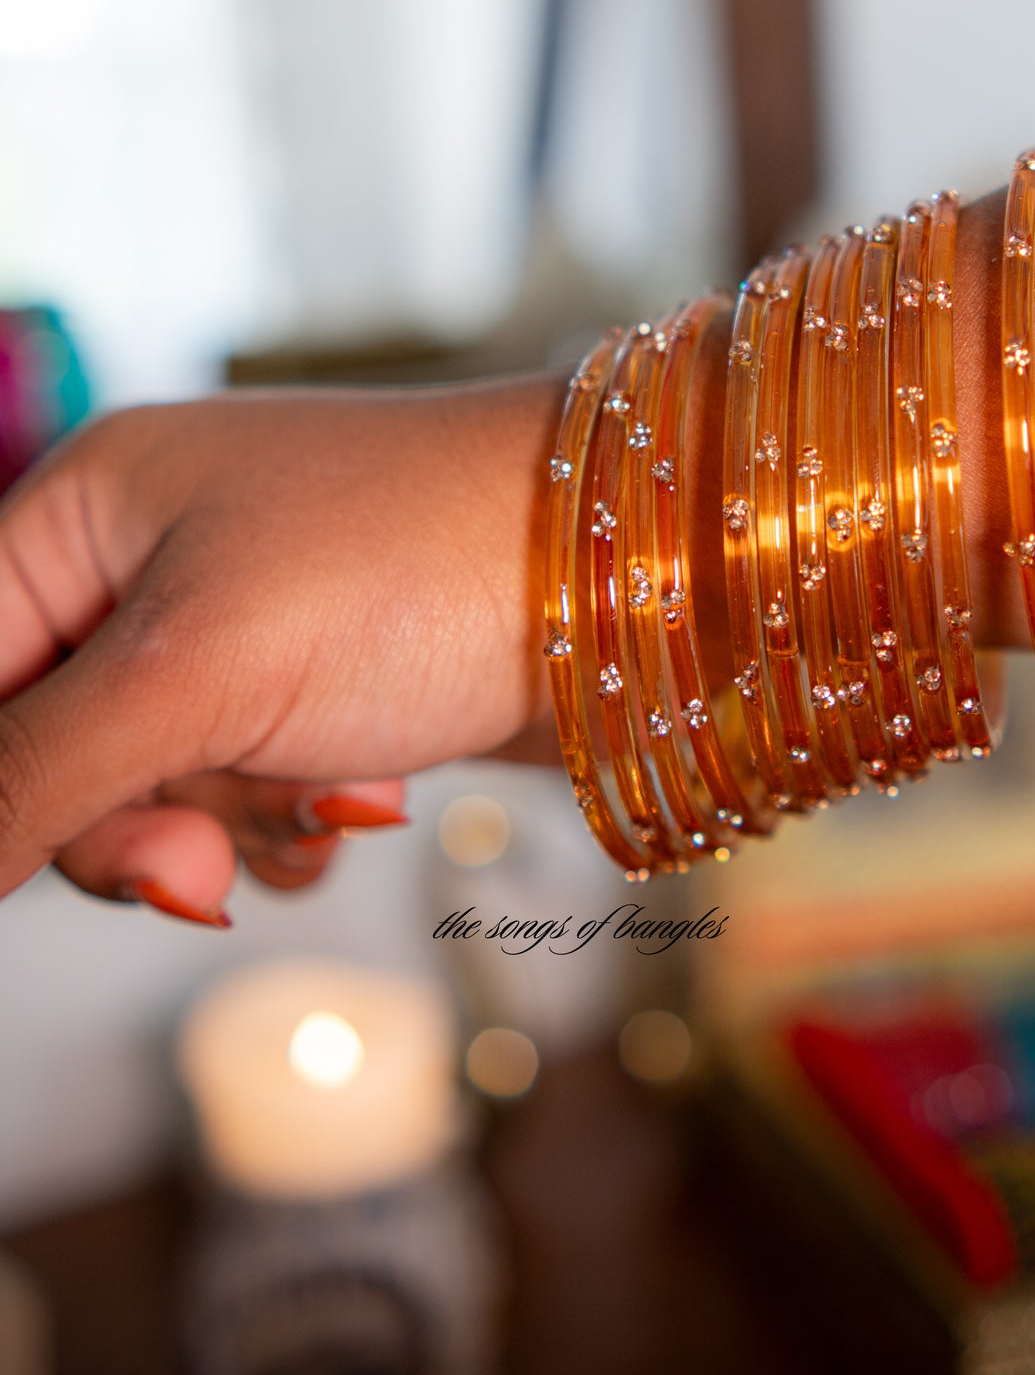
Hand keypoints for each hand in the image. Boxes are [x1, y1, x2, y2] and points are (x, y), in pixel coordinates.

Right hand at [0, 376, 562, 918]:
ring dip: (232, 824)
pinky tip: (361, 807)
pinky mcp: (315, 685)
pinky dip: (291, 824)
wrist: (631, 568)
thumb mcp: (193, 672)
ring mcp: (237, 624)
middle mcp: (150, 557)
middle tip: (199, 865)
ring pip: (148, 789)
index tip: (61, 856)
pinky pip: (241, 797)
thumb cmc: (415, 566)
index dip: (0, 782)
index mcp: (87, 509)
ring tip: (338, 791)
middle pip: (46, 749)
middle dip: (132, 823)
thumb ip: (32, 773)